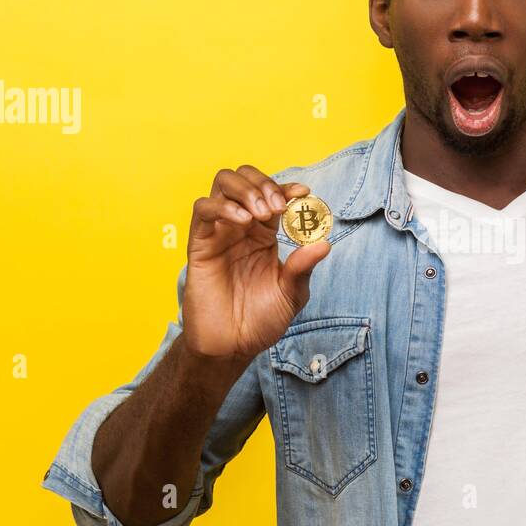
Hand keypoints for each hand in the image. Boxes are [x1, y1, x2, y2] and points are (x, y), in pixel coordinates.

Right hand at [183, 166, 330, 359]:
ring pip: (223, 184)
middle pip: (245, 178)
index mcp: (265, 233)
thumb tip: (325, 243)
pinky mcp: (200, 244)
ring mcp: (219, 232)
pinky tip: (242, 222)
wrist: (233, 347)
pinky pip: (203, 210)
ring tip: (262, 213)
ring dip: (245, 189)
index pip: (274, 194)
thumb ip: (303, 267)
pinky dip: (222, 207)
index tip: (304, 193)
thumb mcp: (292, 293)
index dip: (288, 187)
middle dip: (264, 183)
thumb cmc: (261, 320)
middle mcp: (241, 227)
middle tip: (279, 206)